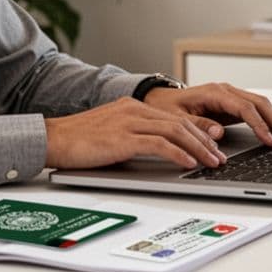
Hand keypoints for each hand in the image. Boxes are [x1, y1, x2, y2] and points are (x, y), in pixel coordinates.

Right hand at [44, 97, 227, 169]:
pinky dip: (178, 153)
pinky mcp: (122, 137)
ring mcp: (129, 121)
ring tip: (212, 162)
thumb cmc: (77, 140)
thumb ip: (133, 137)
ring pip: (175, 131)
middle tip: (219, 157)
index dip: (198, 133)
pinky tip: (188, 163)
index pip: (175, 118)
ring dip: (198, 148)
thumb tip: (156, 153)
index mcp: (133, 107)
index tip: (211, 147)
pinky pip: (158, 144)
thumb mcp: (111, 134)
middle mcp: (134, 110)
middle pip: (181, 122)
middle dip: (205, 141)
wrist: (51, 138)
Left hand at [141, 83, 271, 147]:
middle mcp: (226, 91)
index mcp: (214, 92)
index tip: (269, 140)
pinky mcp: (234, 105)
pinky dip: (271, 120)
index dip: (259, 124)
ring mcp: (232, 96)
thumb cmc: (167, 108)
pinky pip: (257, 110)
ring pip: (262, 104)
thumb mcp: (176, 118)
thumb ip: (197, 125)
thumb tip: (218, 133)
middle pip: (260, 103)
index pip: (244, 107)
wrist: (160, 100)